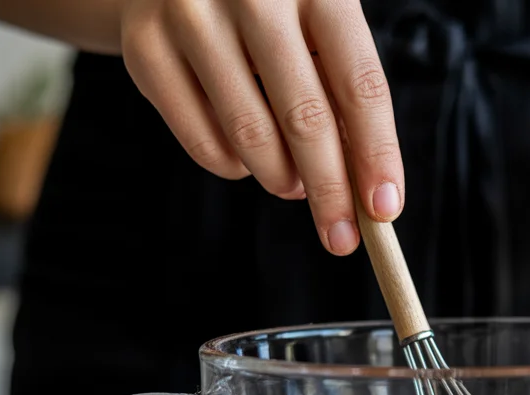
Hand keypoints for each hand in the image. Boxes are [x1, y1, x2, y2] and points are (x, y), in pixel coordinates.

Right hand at [120, 0, 402, 253]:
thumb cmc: (271, 8)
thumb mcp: (317, 25)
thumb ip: (342, 90)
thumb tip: (367, 185)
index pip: (360, 84)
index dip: (377, 154)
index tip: (384, 210)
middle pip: (304, 118)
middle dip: (330, 191)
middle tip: (341, 237)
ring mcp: (190, 16)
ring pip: (249, 137)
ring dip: (281, 179)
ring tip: (293, 184)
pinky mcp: (145, 47)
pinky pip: (201, 141)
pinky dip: (233, 167)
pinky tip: (247, 158)